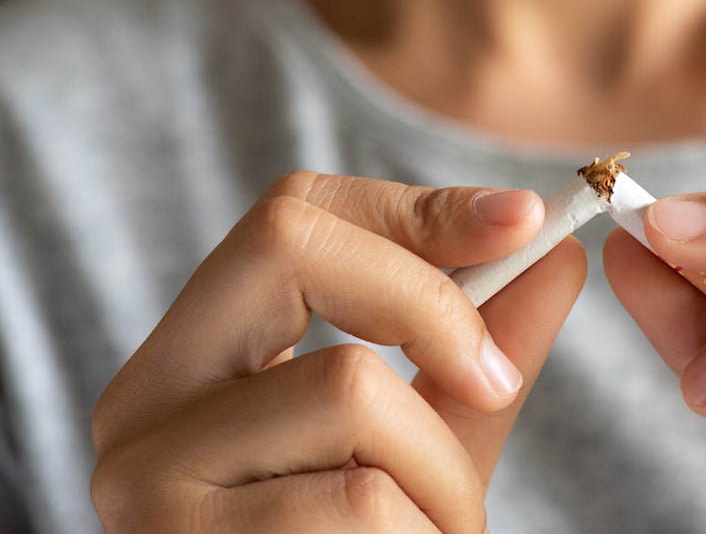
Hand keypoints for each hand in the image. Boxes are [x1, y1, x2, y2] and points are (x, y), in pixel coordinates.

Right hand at [91, 172, 586, 532]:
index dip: (418, 207)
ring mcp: (150, 483)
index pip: (292, 216)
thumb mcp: (424, 439)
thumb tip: (557, 253)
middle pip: (294, 249)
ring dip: (440, 477)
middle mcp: (143, 405)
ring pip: (353, 392)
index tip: (527, 222)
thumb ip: (480, 348)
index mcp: (196, 358)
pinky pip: (362, 504)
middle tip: (495, 383)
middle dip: (431, 307)